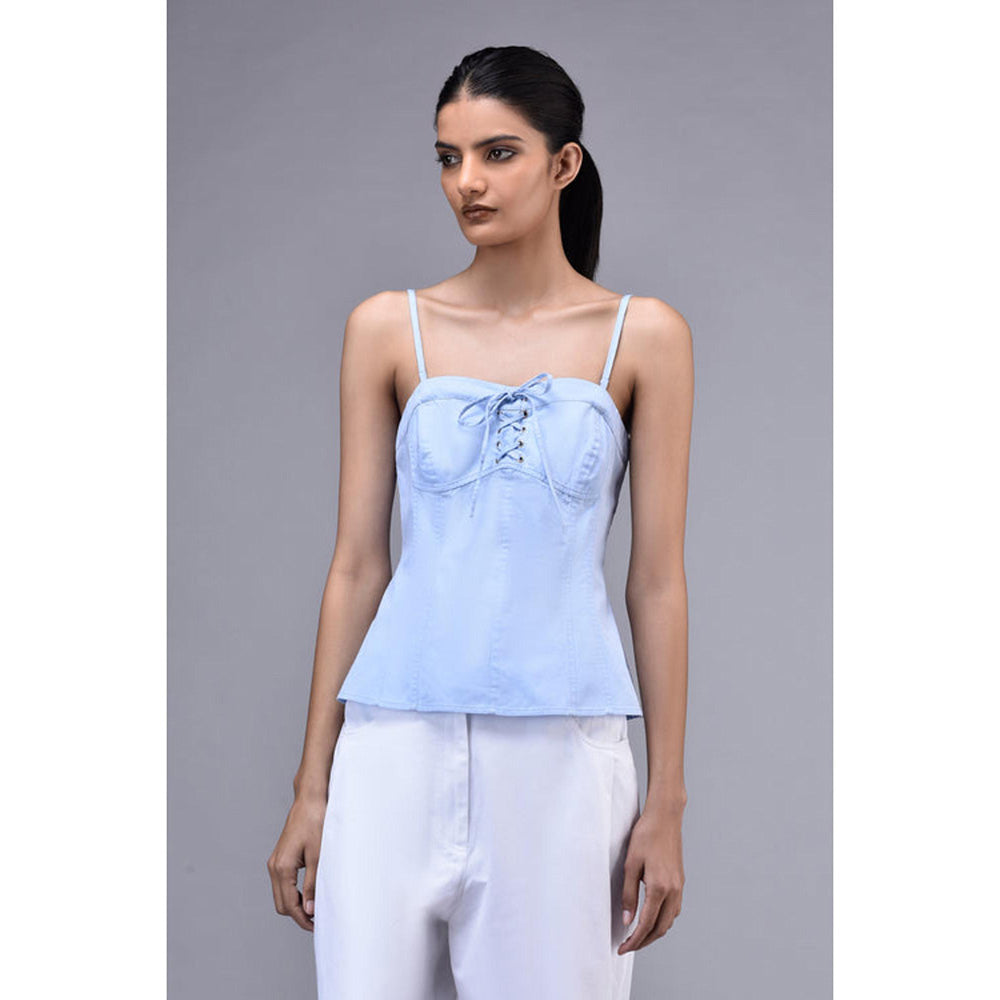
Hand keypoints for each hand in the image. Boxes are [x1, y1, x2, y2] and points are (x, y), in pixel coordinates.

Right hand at [267, 792, 326, 930]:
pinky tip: (308, 892)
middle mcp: (274, 866)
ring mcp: (275, 862)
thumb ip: (312, 885)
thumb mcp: (318, 856)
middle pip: (281, 904)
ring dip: (295, 904)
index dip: (302, 920)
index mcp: (282, 868)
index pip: (289, 905)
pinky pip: (283, 883)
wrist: (309, 800)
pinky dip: (293, 892)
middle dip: (298, 915)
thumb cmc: (316, 823)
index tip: (317, 927)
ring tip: (315, 908)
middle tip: (318, 920)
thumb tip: (309, 910)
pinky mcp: (280, 857)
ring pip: (281, 894)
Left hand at [618, 802, 684, 953]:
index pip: (646, 924)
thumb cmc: (646, 835)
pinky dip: (663, 919)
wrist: (665, 817)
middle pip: (660, 928)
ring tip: (638, 935)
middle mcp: (673, 890)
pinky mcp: (680, 881)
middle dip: (644, 941)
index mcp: (660, 887)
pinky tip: (652, 917)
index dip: (634, 940)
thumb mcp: (630, 864)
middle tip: (628, 946)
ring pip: (669, 920)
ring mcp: (679, 886)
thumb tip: (627, 921)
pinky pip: (674, 909)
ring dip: (654, 932)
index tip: (622, 948)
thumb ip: (628, 894)